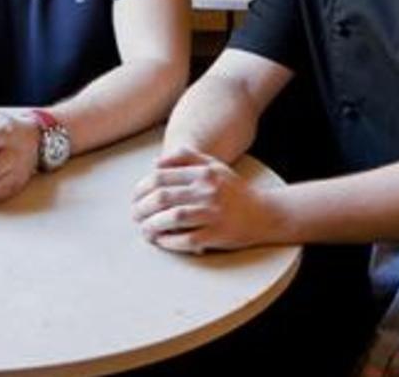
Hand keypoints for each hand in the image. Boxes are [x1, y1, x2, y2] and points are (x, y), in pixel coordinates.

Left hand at [131, 147, 279, 253]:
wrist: (264, 214)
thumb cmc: (233, 190)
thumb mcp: (213, 166)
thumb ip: (186, 157)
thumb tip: (155, 163)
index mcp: (203, 172)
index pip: (161, 176)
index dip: (141, 188)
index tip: (135, 198)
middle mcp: (208, 190)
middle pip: (162, 197)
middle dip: (142, 208)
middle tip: (135, 216)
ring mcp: (213, 213)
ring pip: (172, 218)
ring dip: (152, 226)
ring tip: (145, 230)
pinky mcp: (218, 234)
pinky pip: (187, 239)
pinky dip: (170, 241)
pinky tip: (161, 241)